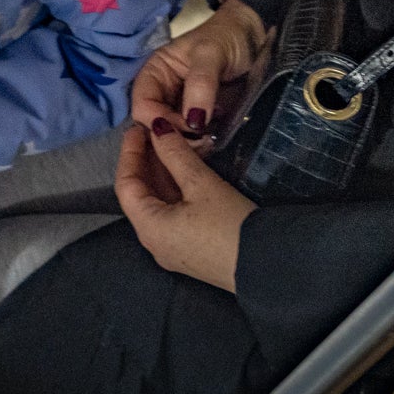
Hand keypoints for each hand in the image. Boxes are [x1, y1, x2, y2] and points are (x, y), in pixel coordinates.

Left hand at [115, 119, 255, 291]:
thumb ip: (176, 154)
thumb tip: (156, 128)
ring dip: (162, 174)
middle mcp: (154, 241)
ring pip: (158, 203)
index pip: (126, 185)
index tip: (138, 128)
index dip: (130, 153)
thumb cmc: (230, 225)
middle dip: (146, 161)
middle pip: (140, 195)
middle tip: (155, 132)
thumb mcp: (202, 185)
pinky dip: (174, 189)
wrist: (268, 266)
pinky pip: (172, 214)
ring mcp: (172, 248)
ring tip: (171, 143)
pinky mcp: (190, 250)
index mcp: (149, 228)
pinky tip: (185, 169)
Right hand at [131, 0, 269, 142]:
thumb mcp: (212, 53)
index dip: (158, 120)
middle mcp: (163, 93)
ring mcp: (181, 109)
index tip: (187, 127)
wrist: (256, 39)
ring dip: (186, 145)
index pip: (142, 104)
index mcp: (155, 72)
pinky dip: (198, 145)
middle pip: (154, 126)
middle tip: (200, 141)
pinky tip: (213, 143)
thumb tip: (193, 122)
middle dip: (172, 138)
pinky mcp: (200, 121)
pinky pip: (191, 139)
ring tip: (209, 142)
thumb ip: (201, 83)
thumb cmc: (228, 38)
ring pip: (171, 136)